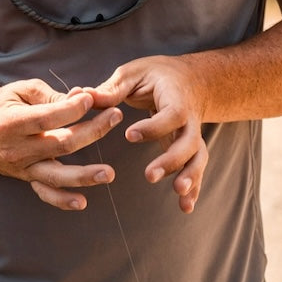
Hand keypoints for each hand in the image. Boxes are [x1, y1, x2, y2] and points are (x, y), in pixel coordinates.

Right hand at [0, 79, 122, 210]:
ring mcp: (21, 168)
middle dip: (93, 130)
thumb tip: (81, 98)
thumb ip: (50, 95)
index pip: (48, 118)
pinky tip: (82, 202)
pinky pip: (45, 193)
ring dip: (85, 175)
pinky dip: (62, 200)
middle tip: (116, 116)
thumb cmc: (2, 105)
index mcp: (11, 123)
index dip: (72, 109)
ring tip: (109, 173)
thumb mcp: (21, 90)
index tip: (92, 98)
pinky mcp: (26, 178)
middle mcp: (15, 149)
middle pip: (61, 144)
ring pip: (57, 175)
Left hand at [86, 56, 208, 213]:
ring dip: (191, 176)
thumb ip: (112, 88)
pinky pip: (196, 167)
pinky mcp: (191, 149)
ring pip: (197, 157)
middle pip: (189, 141)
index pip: (172, 114)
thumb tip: (84, 96)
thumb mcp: (134, 74)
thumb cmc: (157, 75)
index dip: (153, 126)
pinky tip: (186, 207)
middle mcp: (190, 119)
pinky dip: (195, 189)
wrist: (190, 80)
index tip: (129, 134)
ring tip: (178, 193)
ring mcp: (193, 135)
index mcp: (176, 97)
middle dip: (172, 160)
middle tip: (149, 176)